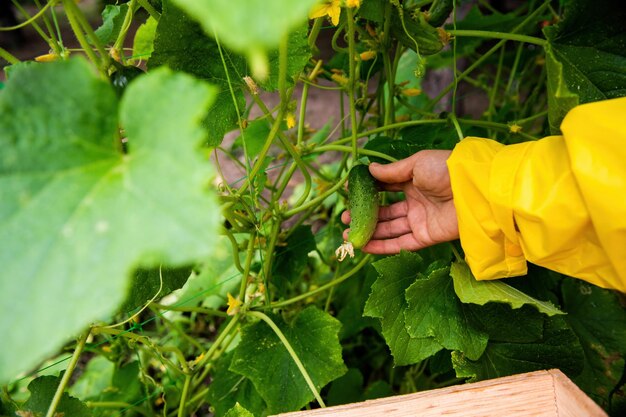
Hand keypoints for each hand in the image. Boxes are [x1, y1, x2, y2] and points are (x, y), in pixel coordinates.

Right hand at [342, 150, 458, 254]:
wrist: (472, 190)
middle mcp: (415, 202)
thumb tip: (369, 170)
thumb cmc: (445, 170)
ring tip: (348, 235)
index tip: (349, 195)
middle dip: (364, 216)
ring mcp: (420, 221)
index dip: (368, 192)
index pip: (386, 189)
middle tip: (345, 219)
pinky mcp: (425, 237)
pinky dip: (382, 246)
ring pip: (390, 229)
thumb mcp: (416, 164)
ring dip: (369, 232)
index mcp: (414, 182)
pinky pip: (400, 243)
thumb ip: (392, 172)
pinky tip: (364, 246)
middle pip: (385, 212)